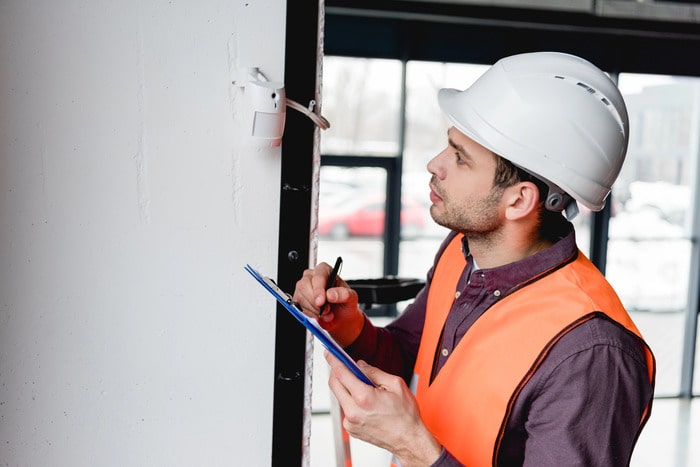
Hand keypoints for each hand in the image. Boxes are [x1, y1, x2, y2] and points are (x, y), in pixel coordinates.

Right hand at [292, 263, 364, 346]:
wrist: (340, 316)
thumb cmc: (344, 303)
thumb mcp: (351, 298)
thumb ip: (344, 294)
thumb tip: (330, 294)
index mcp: (325, 270)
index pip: (318, 277)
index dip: (318, 290)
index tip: (321, 302)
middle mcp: (311, 276)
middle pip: (305, 286)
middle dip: (315, 303)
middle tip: (326, 311)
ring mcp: (302, 287)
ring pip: (301, 298)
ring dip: (314, 310)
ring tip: (326, 314)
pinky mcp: (297, 298)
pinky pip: (299, 307)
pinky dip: (309, 314)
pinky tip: (319, 315)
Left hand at [325, 351, 441, 466]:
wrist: (409, 440)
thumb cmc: (405, 416)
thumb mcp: (395, 385)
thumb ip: (374, 372)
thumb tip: (360, 365)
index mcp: (364, 398)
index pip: (341, 373)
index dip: (333, 360)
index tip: (329, 353)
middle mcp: (353, 411)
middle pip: (334, 385)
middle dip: (337, 372)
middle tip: (344, 365)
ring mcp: (350, 422)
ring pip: (340, 397)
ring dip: (347, 388)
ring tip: (365, 389)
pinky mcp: (351, 429)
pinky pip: (346, 409)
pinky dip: (352, 402)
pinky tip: (367, 404)